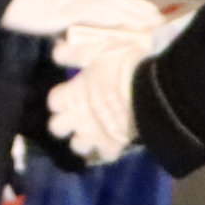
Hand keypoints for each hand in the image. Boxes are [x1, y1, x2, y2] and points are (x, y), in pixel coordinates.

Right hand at [0, 0, 162, 41]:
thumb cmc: (22, 9)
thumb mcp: (50, 17)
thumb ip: (66, 24)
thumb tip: (77, 37)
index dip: (131, 4)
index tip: (150, 13)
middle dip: (138, 8)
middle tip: (159, 20)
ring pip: (108, 4)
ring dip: (130, 13)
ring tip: (149, 24)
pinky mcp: (64, 9)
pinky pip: (90, 13)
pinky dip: (109, 18)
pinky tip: (123, 25)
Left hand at [46, 45, 143, 165]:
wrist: (151, 88)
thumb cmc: (122, 65)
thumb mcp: (98, 49)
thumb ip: (74, 53)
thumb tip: (54, 50)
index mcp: (72, 94)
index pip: (53, 102)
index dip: (60, 99)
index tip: (70, 94)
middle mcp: (78, 117)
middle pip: (57, 128)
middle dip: (66, 124)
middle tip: (80, 117)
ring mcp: (94, 134)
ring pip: (78, 146)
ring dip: (85, 140)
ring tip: (97, 133)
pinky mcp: (112, 145)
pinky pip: (105, 155)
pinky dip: (109, 149)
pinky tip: (115, 141)